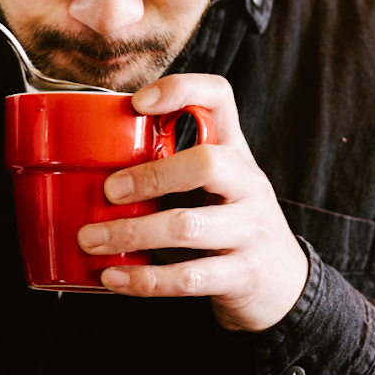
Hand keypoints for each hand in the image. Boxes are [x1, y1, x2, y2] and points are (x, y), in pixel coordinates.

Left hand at [76, 74, 308, 331]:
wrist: (283, 285)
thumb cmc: (232, 226)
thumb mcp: (216, 187)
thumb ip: (173, 169)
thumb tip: (95, 166)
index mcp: (236, 153)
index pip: (220, 97)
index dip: (180, 89)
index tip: (137, 103)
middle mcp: (249, 185)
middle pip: (207, 162)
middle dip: (150, 175)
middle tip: (108, 191)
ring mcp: (251, 230)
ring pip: (187, 226)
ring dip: (131, 233)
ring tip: (91, 240)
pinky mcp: (243, 275)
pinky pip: (188, 278)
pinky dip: (143, 280)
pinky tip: (113, 278)